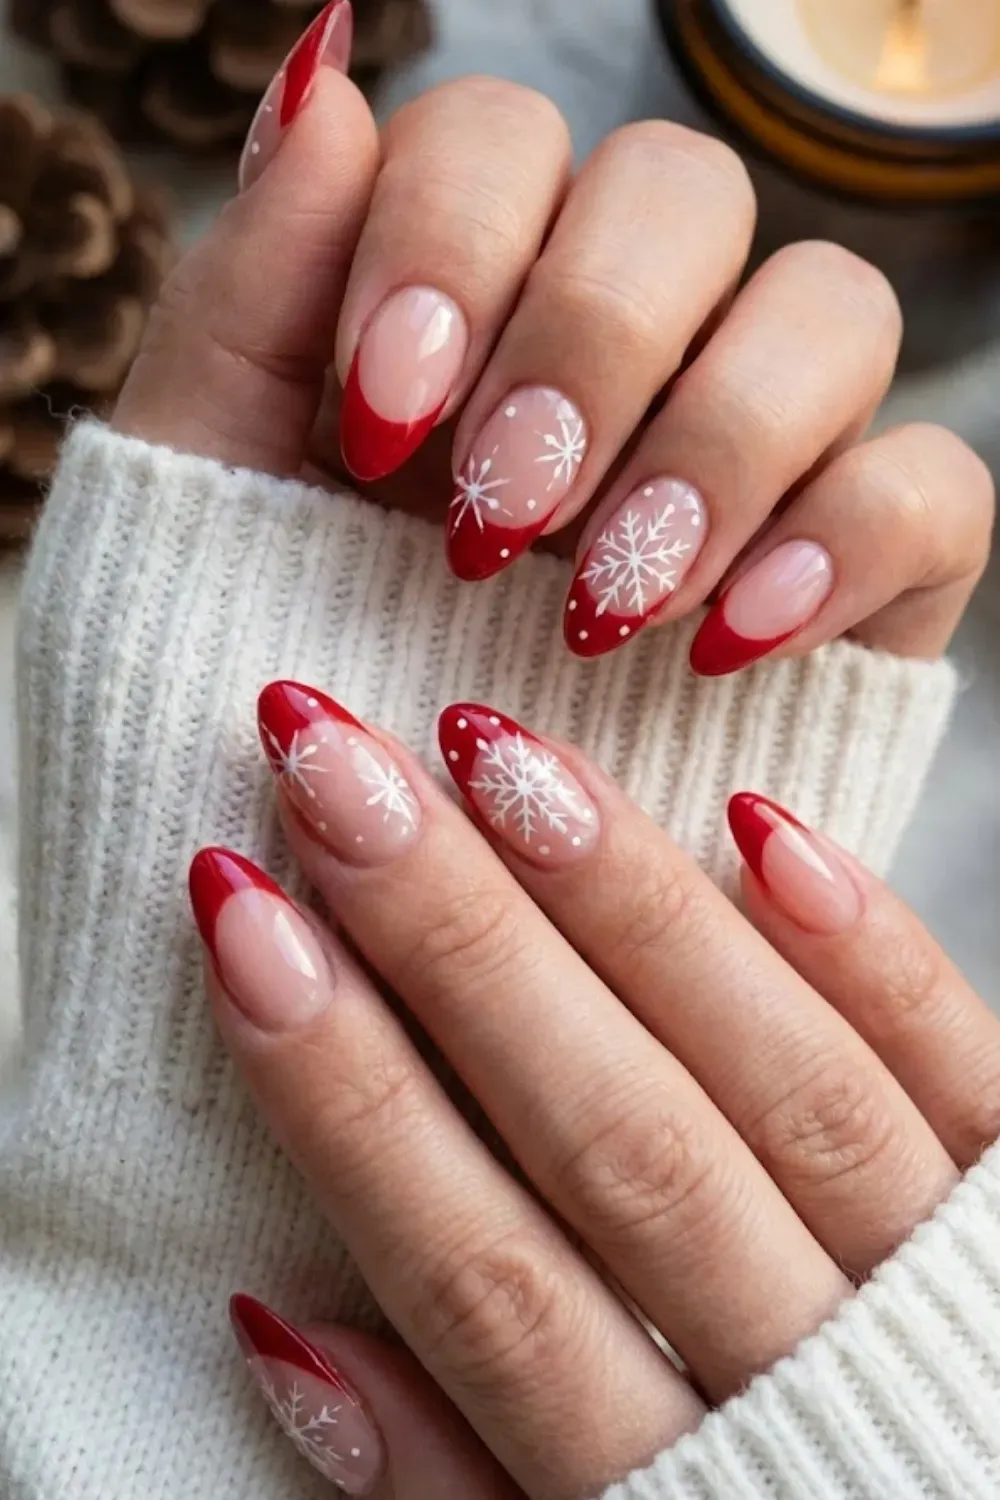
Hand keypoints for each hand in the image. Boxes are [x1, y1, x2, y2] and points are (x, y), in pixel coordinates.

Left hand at [113, 4, 992, 670]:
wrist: (392, 861)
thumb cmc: (286, 659)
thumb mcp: (221, 481)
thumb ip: (261, 276)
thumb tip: (318, 56)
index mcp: (469, 288)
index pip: (503, 139)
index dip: (452, 247)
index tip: (383, 423)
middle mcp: (626, 337)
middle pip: (681, 194)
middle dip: (592, 347)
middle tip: (500, 521)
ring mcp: (756, 438)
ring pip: (830, 308)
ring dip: (724, 439)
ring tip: (610, 602)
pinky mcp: (858, 560)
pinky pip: (931, 482)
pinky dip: (848, 541)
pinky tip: (733, 637)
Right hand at [189, 683, 999, 1496]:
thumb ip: (445, 1474)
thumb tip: (282, 1330)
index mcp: (679, 1496)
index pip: (480, 1274)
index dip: (349, 1095)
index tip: (245, 921)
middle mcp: (817, 1380)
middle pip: (615, 1139)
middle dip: (457, 944)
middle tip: (335, 767)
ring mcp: (949, 1283)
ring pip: (779, 1080)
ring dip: (627, 908)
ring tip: (497, 756)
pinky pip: (961, 1066)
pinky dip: (867, 950)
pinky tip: (758, 824)